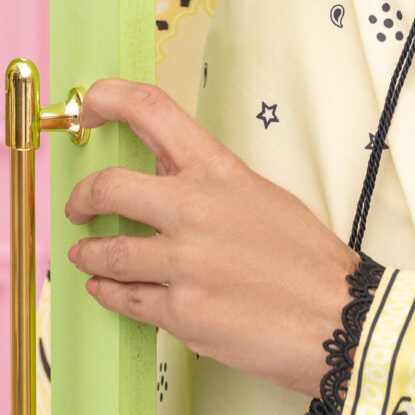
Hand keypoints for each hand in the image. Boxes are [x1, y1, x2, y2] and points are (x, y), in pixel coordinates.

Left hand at [64, 79, 358, 397]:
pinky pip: (124, 298)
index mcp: (219, 170)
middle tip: (78, 208)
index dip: (107, 98)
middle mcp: (195, 209)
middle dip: (80, 199)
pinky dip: (108, 292)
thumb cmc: (306, 258)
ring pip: (106, 252)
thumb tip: (164, 175)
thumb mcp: (261, 195)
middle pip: (106, 187)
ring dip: (89, 253)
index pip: (151, 110)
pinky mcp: (180, 311)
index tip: (89, 107)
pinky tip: (107, 288)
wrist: (336, 316)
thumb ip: (209, 182)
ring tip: (87, 255)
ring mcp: (185, 262)